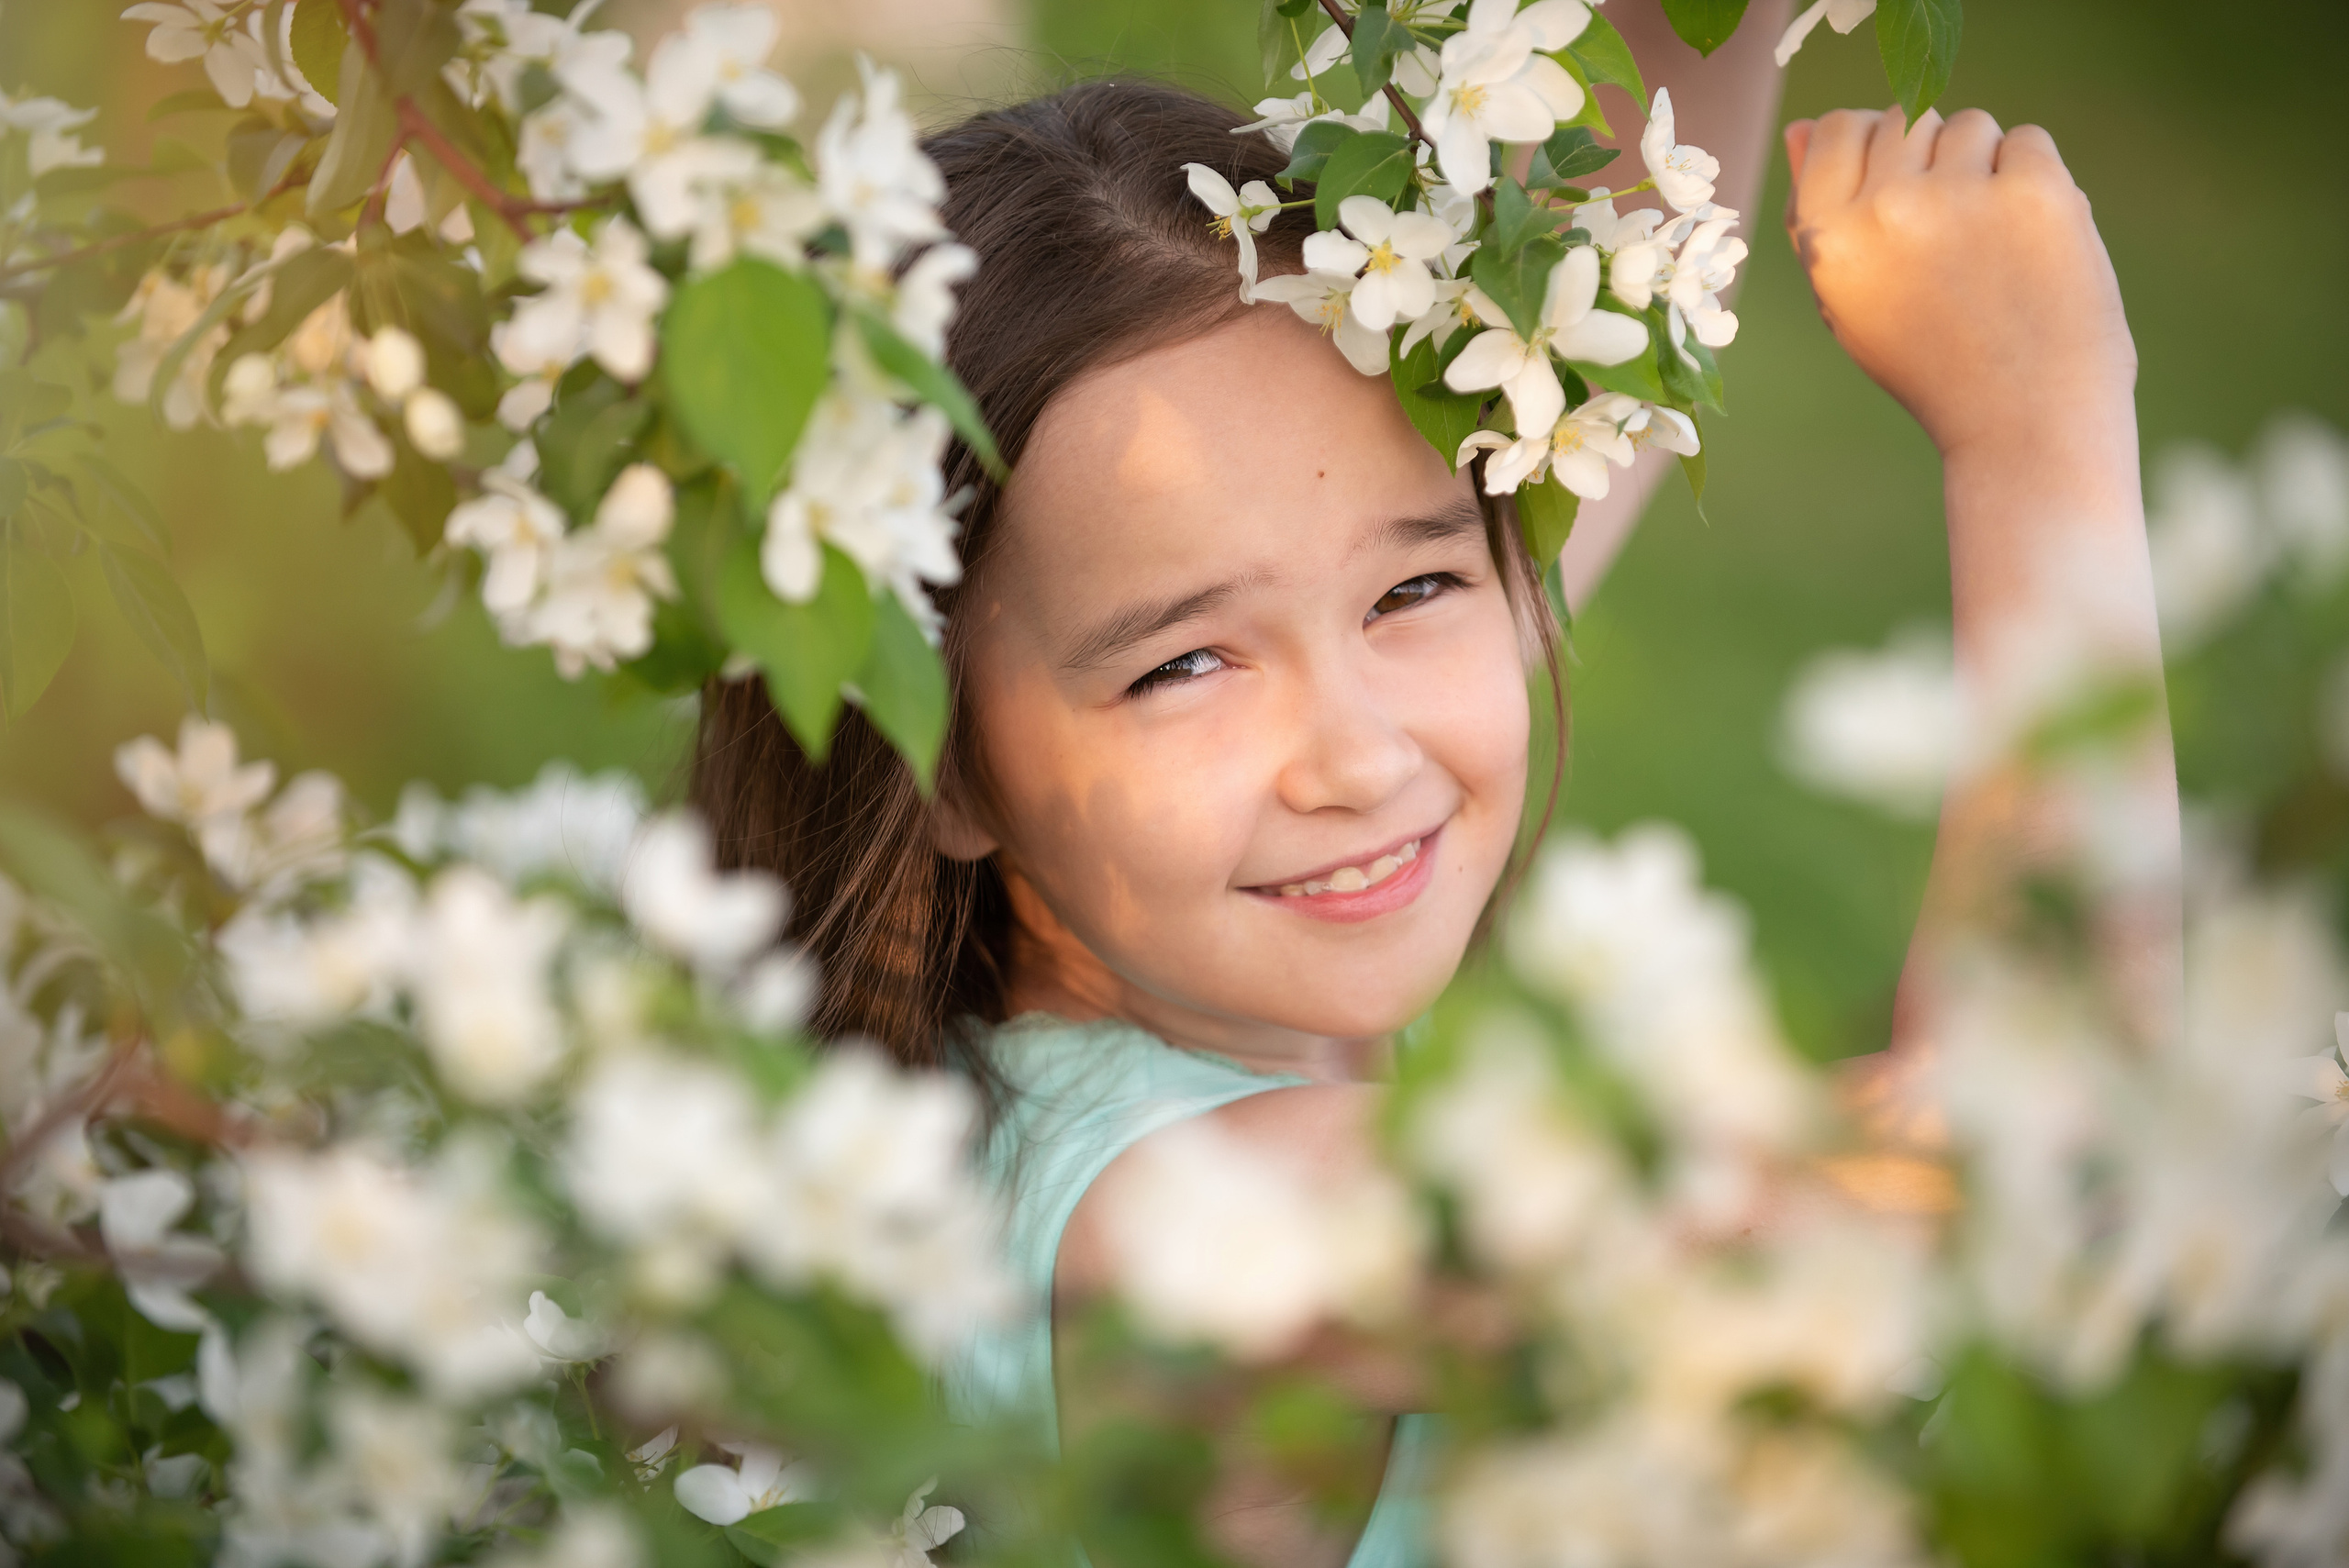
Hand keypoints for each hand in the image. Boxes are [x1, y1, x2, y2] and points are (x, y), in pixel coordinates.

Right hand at [1782, 107, 2136, 462]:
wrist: (2022, 420)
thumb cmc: (1930, 363)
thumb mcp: (1848, 302)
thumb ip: (1818, 219)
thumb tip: (1804, 129)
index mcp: (1828, 238)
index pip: (1838, 128)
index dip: (1871, 148)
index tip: (1899, 191)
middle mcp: (1885, 208)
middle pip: (1905, 118)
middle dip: (1929, 159)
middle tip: (1951, 234)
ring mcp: (1960, 194)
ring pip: (1969, 124)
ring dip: (1982, 165)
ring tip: (1990, 240)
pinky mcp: (2033, 190)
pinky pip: (2027, 140)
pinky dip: (2033, 179)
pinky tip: (2030, 240)